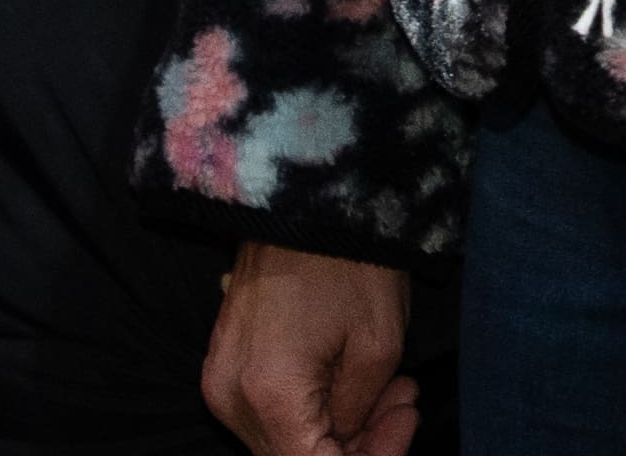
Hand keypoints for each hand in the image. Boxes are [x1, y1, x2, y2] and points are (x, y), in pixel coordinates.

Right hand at [203, 243, 416, 455]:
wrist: (305, 195)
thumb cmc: (349, 260)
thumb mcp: (379, 346)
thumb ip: (359, 417)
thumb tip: (346, 445)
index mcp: (270, 394)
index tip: (404, 427)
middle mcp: (231, 396)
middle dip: (356, 446)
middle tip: (403, 407)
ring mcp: (220, 379)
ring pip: (283, 439)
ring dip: (338, 428)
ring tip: (389, 389)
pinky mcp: (224, 363)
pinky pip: (268, 411)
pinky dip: (313, 408)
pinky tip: (353, 380)